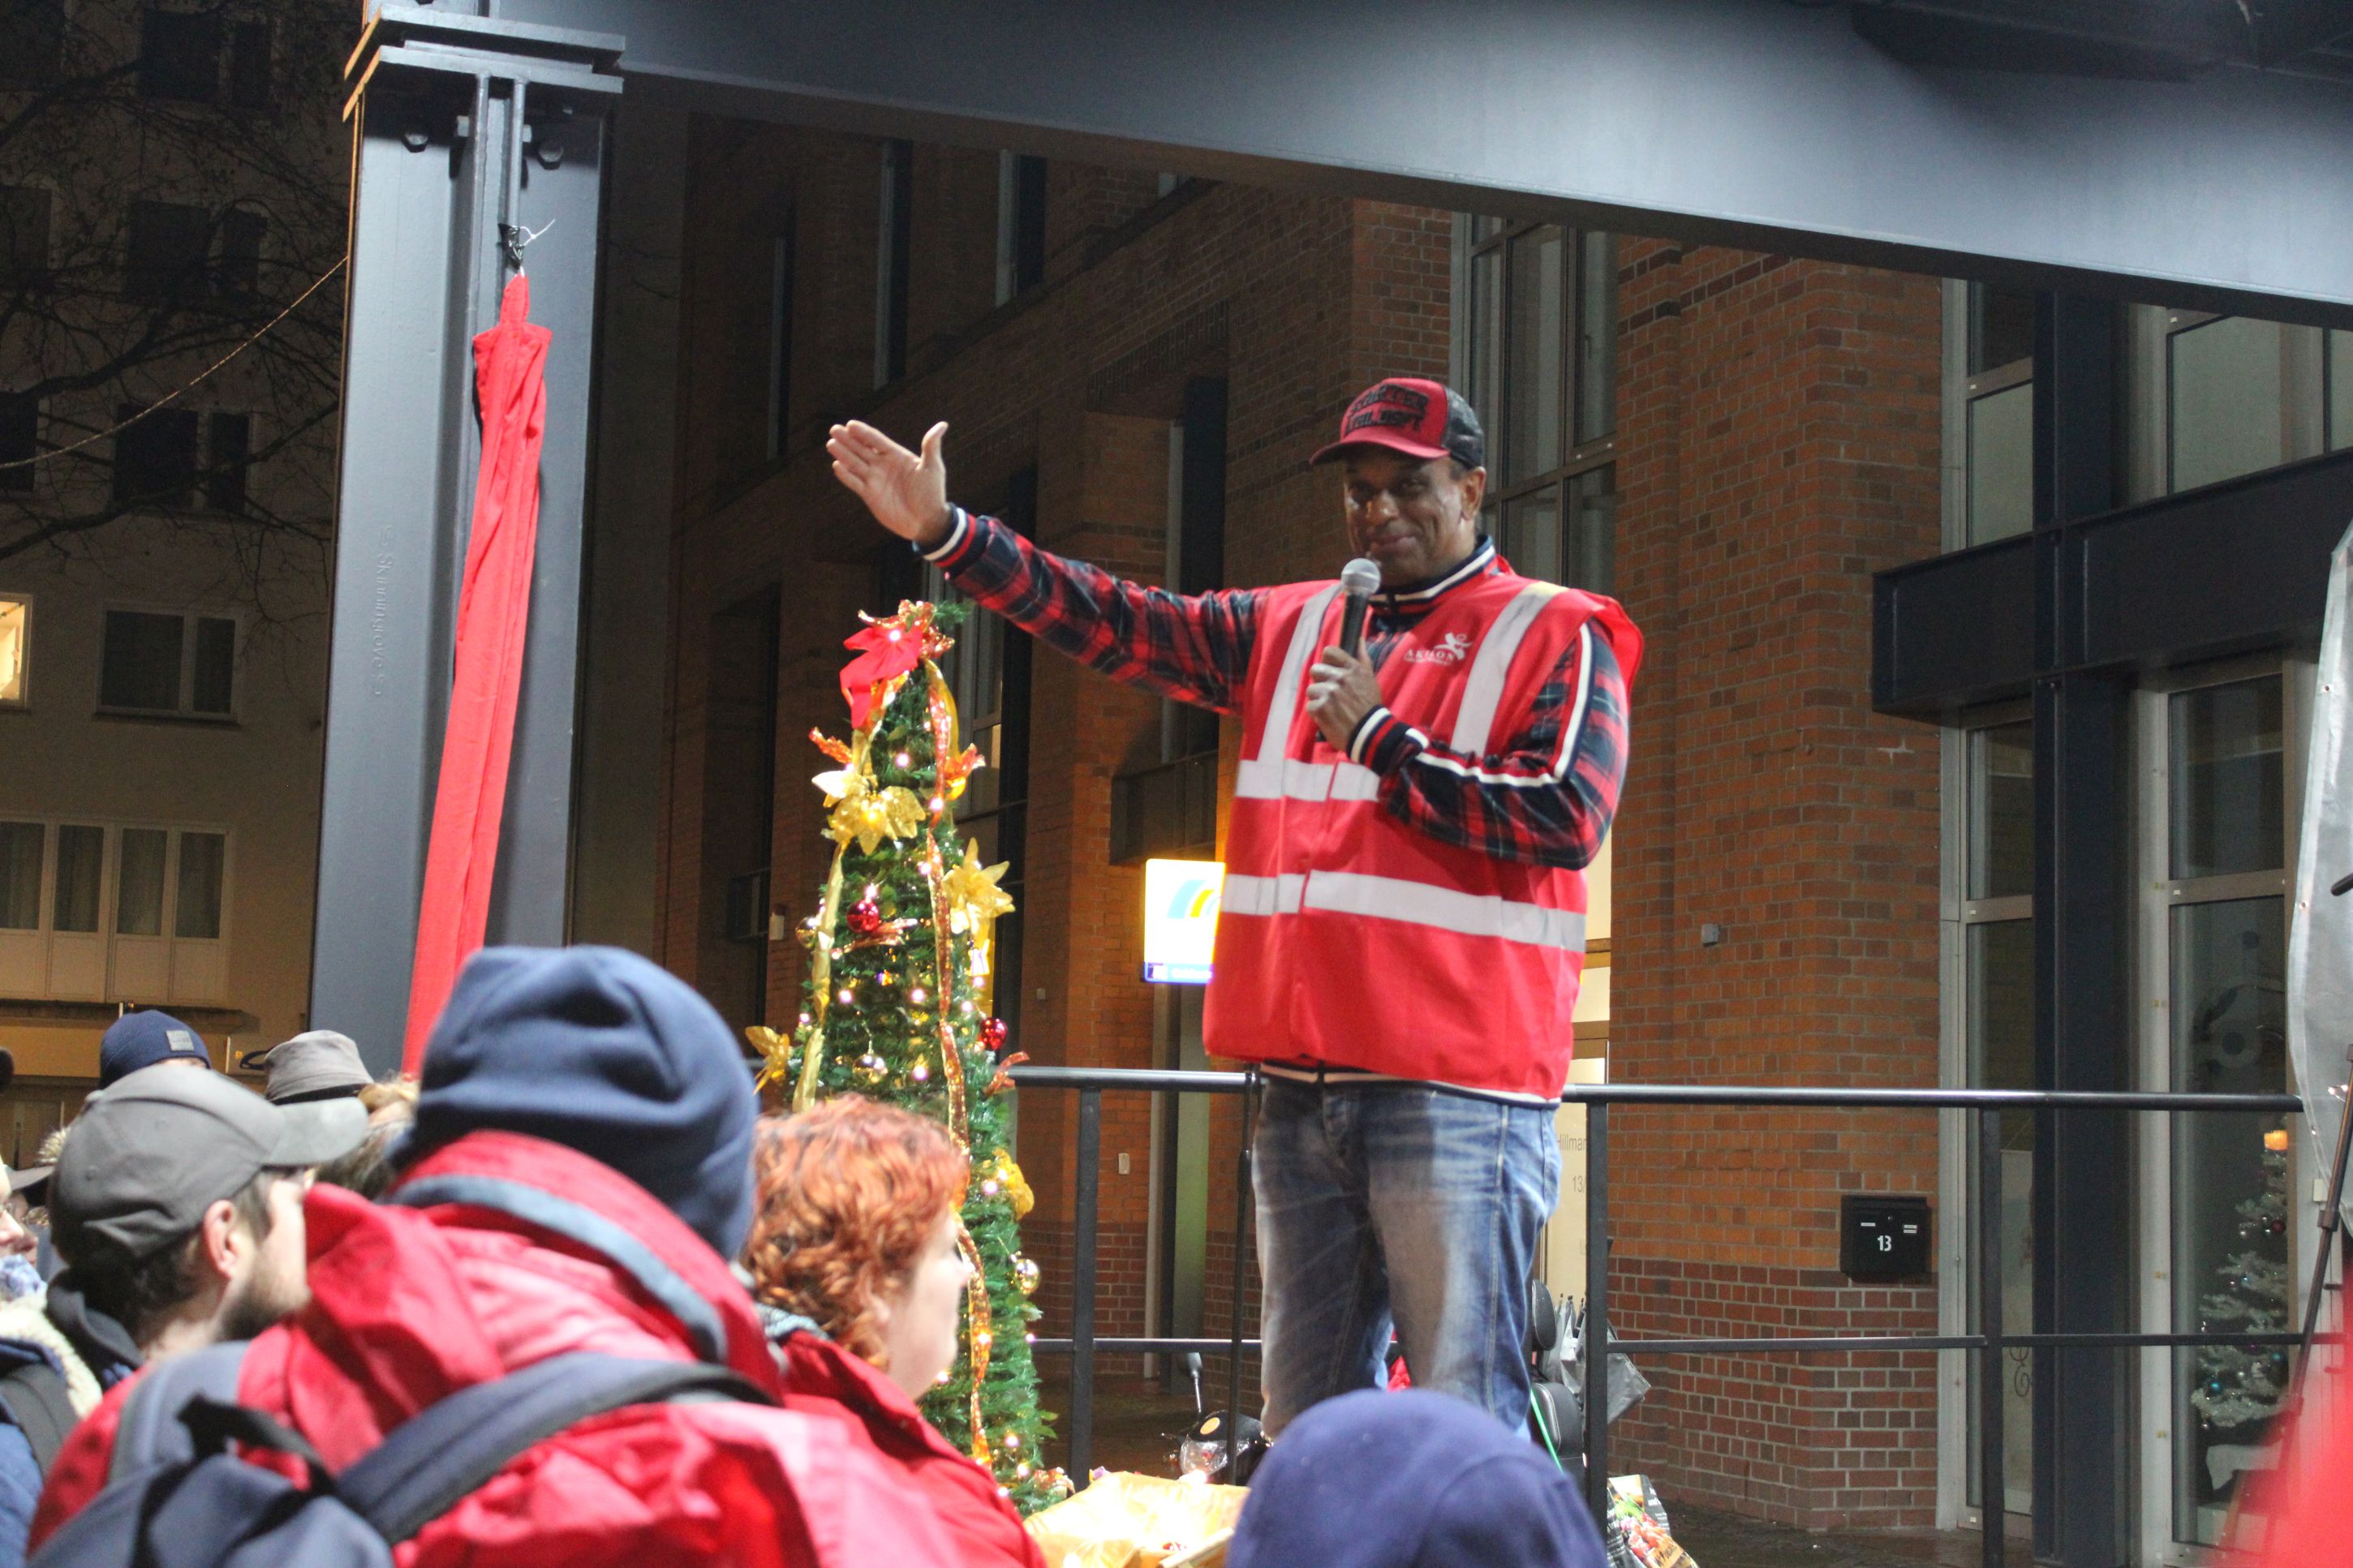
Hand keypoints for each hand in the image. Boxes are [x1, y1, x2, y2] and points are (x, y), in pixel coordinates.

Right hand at [828, 419, 952, 546]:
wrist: (927, 522)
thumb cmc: (933, 494)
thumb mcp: (933, 468)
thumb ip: (931, 447)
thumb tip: (942, 425)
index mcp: (897, 456)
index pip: (877, 440)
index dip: (864, 433)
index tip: (851, 425)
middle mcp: (883, 465)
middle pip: (862, 449)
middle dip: (848, 440)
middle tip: (834, 430)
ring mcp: (875, 480)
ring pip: (855, 464)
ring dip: (843, 454)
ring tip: (831, 443)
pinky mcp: (870, 495)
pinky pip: (855, 483)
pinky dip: (846, 475)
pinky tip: (837, 466)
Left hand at [1305, 648, 1380, 752]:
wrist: (1370, 732)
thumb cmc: (1371, 705)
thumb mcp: (1370, 679)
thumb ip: (1362, 658)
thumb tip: (1359, 639)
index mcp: (1351, 669)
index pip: (1329, 651)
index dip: (1326, 661)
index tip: (1330, 670)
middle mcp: (1339, 678)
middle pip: (1315, 670)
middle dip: (1320, 681)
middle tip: (1330, 693)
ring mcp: (1329, 693)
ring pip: (1311, 690)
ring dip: (1318, 699)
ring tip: (1330, 708)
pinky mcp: (1320, 708)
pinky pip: (1310, 707)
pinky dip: (1317, 714)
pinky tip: (1328, 717)